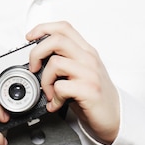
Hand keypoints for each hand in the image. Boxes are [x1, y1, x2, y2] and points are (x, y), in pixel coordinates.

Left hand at [27, 22, 119, 144]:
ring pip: (56, 63)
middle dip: (36, 53)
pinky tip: (57, 103)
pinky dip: (54, 98)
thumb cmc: (94, 94)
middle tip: (34, 68)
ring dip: (45, 80)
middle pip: (56, 40)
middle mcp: (88, 58)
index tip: (30, 38)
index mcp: (85, 51)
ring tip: (49, 92)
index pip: (63, 28)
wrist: (115, 116)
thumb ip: (65, 59)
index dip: (43, 28)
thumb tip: (37, 57)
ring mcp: (90, 73)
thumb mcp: (81, 71)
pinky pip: (61, 87)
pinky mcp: (89, 90)